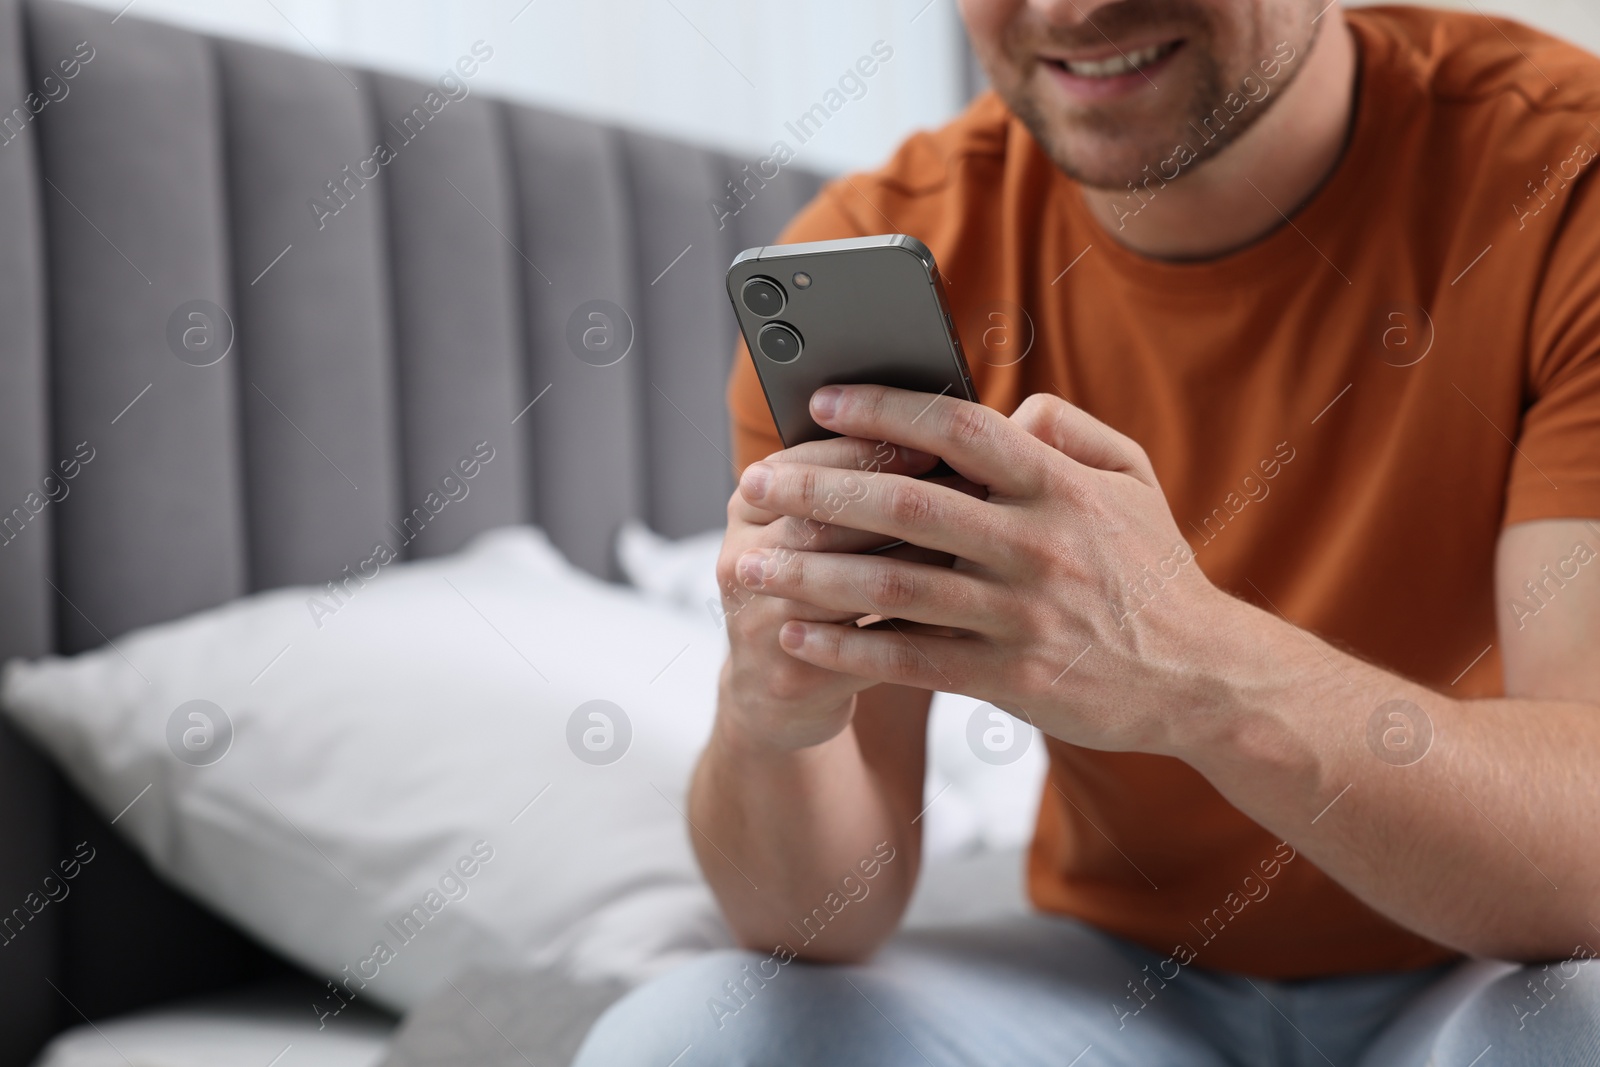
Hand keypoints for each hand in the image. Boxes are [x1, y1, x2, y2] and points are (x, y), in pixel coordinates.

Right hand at [717, 435, 978, 751]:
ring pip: (843, 583)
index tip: (937, 444)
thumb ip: (877, 478)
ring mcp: (758, 622)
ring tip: (976, 548)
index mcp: (750, 505)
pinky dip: (916, 628)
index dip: (871, 451)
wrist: (780, 688)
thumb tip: (977, 430)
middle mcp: (741, 558)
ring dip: (914, 563)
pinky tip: (965, 613)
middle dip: (901, 504)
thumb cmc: (827, 587)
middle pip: (821, 520)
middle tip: (971, 492)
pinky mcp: (789, 676)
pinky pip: (862, 649)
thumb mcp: (830, 527)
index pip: (808, 462)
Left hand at [732, 385, 1238, 754]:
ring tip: (750, 564)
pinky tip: (795, 637)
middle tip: (755, 483)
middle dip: (819, 490)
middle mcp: (1037, 544)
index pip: (958, 429)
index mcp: (1060, 486)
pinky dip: (848, 648)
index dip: (883, 409)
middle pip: (908, 506)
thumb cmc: (1153, 571)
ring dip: (814, 574)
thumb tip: (1003, 409)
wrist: (1203, 678)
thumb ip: (1068, 430)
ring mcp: (1023, 615)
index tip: (819, 401)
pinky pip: (913, 660)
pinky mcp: (1013, 679)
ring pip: (897, 585)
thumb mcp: (1134, 479)